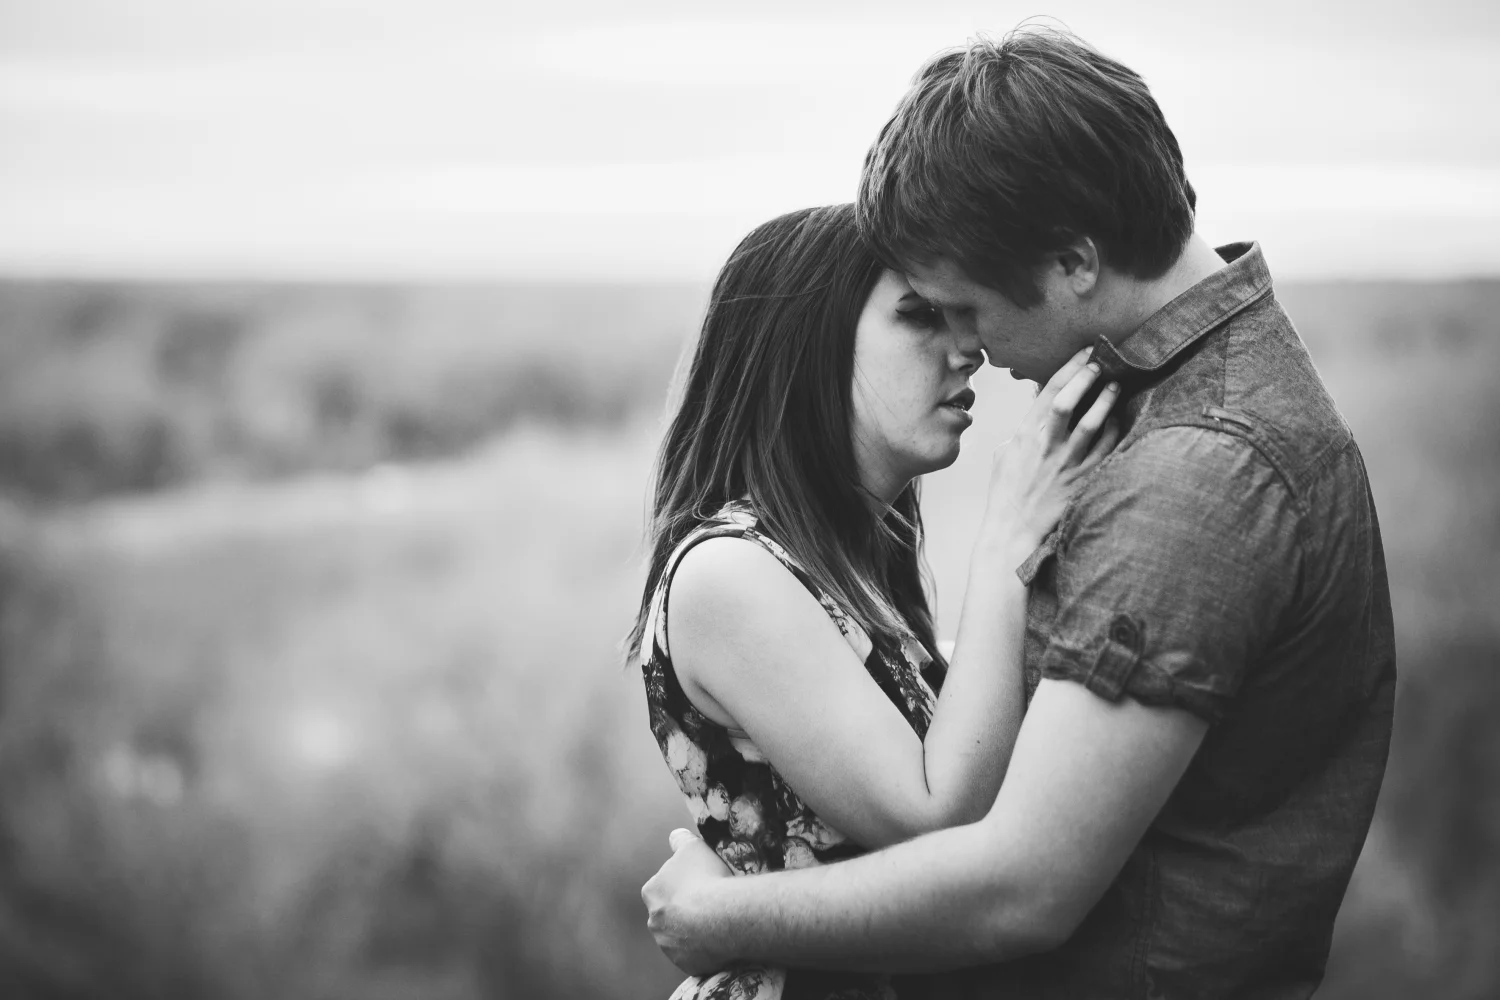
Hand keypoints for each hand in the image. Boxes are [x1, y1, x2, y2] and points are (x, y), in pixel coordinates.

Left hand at [642, 828, 735, 975]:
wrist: (722, 916)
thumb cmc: (705, 877)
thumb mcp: (693, 847)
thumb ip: (680, 840)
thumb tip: (675, 836)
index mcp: (651, 892)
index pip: (661, 887)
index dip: (680, 884)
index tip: (697, 883)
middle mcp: (654, 921)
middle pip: (668, 913)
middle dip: (684, 910)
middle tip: (709, 903)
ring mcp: (668, 945)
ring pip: (679, 936)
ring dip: (693, 931)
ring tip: (718, 921)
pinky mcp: (685, 963)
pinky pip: (694, 956)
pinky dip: (704, 949)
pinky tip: (720, 939)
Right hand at [983, 347, 1120, 549]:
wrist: (1013, 530)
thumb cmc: (1006, 491)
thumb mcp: (1005, 452)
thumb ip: (1023, 426)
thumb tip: (1036, 402)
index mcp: (1025, 433)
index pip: (1049, 390)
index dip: (1070, 366)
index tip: (1086, 351)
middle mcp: (1047, 445)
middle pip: (1069, 401)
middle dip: (1088, 376)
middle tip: (1103, 361)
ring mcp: (1067, 463)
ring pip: (1092, 423)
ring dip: (1106, 400)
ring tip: (1116, 384)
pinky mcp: (1083, 480)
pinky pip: (1105, 450)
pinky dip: (1113, 431)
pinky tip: (1117, 419)